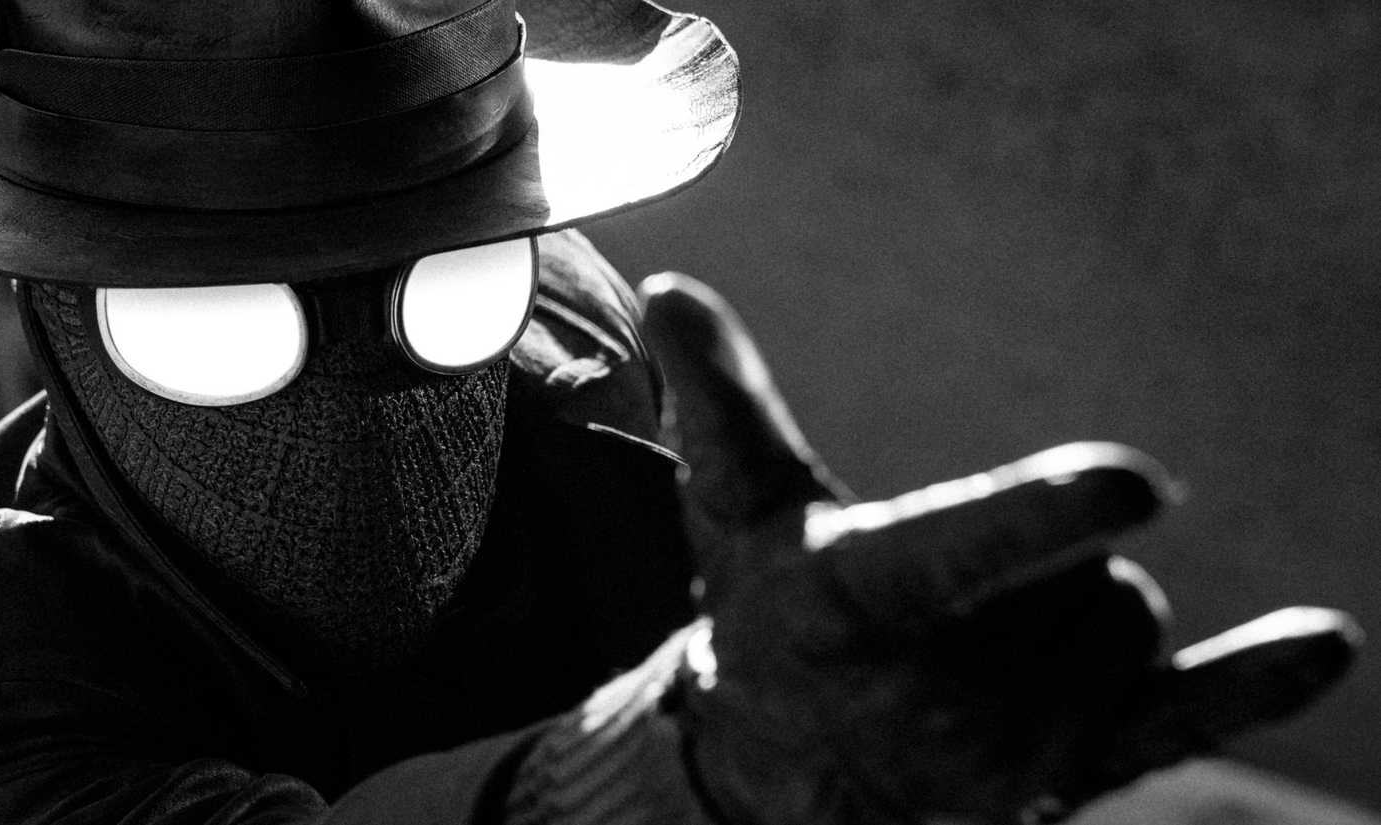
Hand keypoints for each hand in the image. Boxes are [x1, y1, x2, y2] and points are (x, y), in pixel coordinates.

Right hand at [637, 272, 1360, 824]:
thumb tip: (670, 284)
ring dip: (1071, 609)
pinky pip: (1189, 717)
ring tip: (975, 651)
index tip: (1136, 482)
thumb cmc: (768, 620)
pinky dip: (1256, 680)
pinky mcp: (1073, 773)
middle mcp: (939, 695)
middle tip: (939, 608)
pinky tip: (1326, 643)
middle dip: (1034, 565)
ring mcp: (1015, 748)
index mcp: (853, 606)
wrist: (792, 774)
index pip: (953, 555)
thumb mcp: (735, 513)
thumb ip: (720, 400)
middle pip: (1080, 571)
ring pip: (1127, 617)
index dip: (1037, 516)